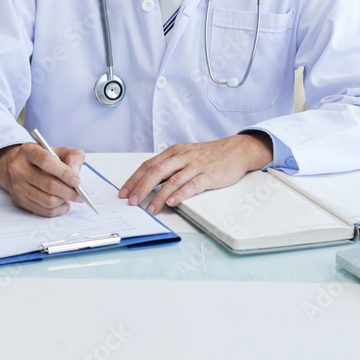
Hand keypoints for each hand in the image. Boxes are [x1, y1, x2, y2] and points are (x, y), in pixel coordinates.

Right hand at [0, 142, 85, 216]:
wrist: (19, 167)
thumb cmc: (42, 158)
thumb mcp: (58, 150)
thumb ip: (72, 156)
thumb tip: (75, 172)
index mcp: (28, 151)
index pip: (46, 162)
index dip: (64, 172)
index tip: (77, 180)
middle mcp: (19, 169)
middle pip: (48, 185)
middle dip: (69, 191)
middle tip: (80, 194)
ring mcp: (18, 187)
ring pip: (47, 201)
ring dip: (64, 201)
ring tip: (71, 196)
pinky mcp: (20, 201)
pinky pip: (44, 211)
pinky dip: (58, 209)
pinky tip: (63, 203)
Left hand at [119, 134, 273, 215]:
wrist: (235, 151)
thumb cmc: (209, 155)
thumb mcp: (186, 155)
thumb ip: (170, 167)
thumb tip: (149, 183)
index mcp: (174, 151)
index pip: (148, 165)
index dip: (134, 179)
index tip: (124, 192)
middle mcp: (182, 156)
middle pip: (156, 172)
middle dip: (141, 188)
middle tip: (132, 202)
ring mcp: (195, 166)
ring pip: (172, 181)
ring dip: (158, 196)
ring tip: (149, 209)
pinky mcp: (208, 175)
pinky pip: (191, 185)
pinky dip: (180, 194)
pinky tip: (172, 202)